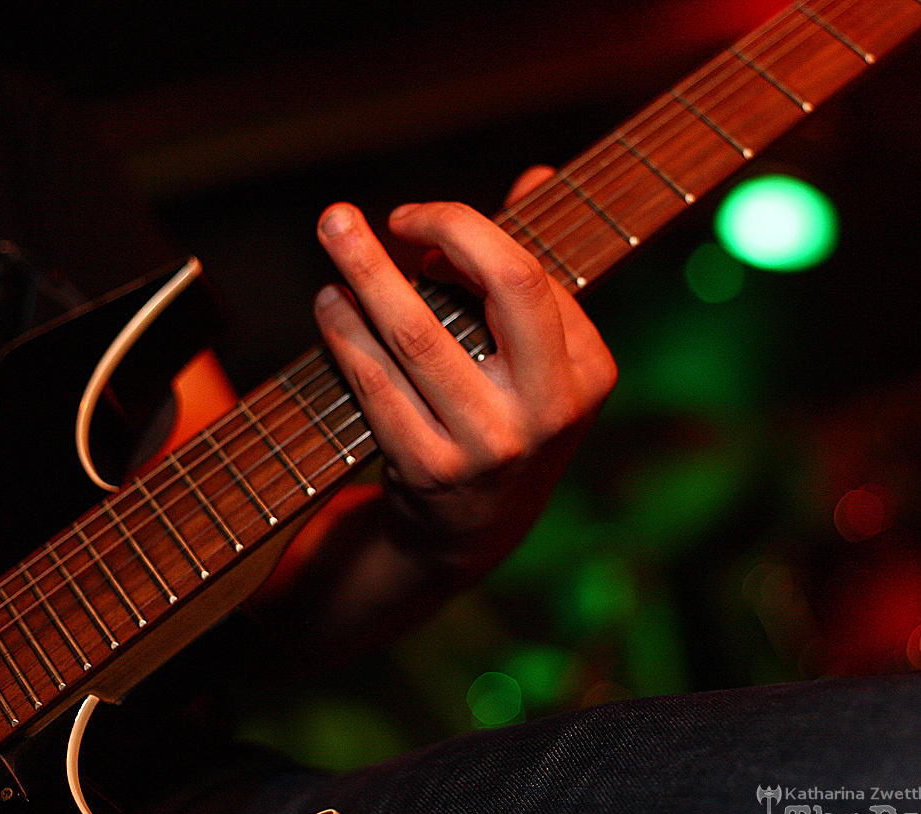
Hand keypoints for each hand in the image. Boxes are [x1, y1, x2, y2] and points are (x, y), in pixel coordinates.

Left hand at [311, 176, 615, 584]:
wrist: (471, 532)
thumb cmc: (504, 418)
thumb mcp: (539, 358)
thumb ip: (533, 267)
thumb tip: (536, 174)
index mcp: (590, 373)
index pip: (531, 273)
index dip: (464, 233)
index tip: (420, 227)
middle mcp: (551, 410)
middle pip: (507, 285)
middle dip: (440, 225)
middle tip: (372, 208)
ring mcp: (492, 445)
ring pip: (421, 333)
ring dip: (367, 272)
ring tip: (335, 236)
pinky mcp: (431, 470)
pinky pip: (376, 382)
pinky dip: (344, 331)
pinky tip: (330, 304)